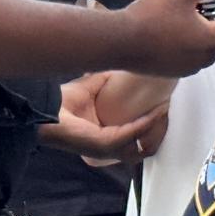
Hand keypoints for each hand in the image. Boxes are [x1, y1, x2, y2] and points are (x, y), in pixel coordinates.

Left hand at [40, 73, 169, 164]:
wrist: (44, 108)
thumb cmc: (61, 103)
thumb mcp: (91, 87)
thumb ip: (106, 79)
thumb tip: (120, 65)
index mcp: (106, 138)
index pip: (137, 140)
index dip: (153, 127)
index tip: (165, 109)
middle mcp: (108, 149)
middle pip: (145, 149)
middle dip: (161, 132)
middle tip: (169, 112)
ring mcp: (106, 149)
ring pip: (143, 147)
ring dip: (157, 128)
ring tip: (165, 111)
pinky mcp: (102, 145)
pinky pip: (130, 136)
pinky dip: (144, 124)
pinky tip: (154, 112)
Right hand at [115, 0, 214, 77]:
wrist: (120, 42)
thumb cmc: (153, 15)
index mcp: (213, 41)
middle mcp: (207, 59)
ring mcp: (192, 68)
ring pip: (209, 45)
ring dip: (209, 27)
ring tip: (199, 8)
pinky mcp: (177, 71)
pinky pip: (195, 52)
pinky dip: (196, 38)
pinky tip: (183, 25)